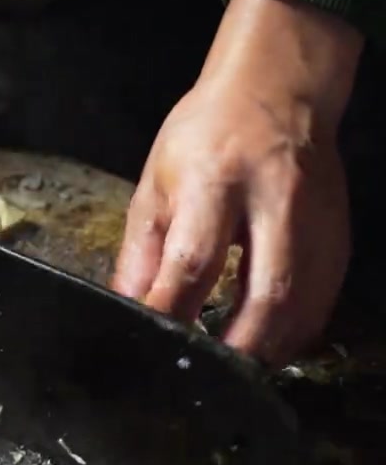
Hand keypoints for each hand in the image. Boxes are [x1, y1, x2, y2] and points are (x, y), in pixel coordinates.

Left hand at [113, 0, 359, 363]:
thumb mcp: (158, 179)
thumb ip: (143, 249)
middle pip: (265, 295)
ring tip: (233, 371)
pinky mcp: (339, 239)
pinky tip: (267, 343)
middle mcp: (274, 202)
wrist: (277, 88)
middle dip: (235, 349)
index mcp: (216, 180)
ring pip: (302, 309)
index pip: (193, 262)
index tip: (151, 344)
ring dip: (267, 351)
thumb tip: (127, 308)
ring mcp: (316, 223)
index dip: (170, 312)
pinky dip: (293, 335)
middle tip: (206, 377)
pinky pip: (321, 304)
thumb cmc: (208, 132)